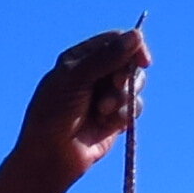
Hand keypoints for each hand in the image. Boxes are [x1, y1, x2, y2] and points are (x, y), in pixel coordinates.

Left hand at [11, 26, 149, 189]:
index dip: (133, 47)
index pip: (115, 41)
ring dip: (122, 97)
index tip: (143, 60)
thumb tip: (137, 35)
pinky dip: (124, 115)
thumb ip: (107, 57)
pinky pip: (135, 108)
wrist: (50, 157)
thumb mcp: (76, 79)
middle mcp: (94, 74)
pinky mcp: (115, 119)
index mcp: (80, 58)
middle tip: (116, 84)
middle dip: (126, 75)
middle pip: (129, 62)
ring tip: (102, 111)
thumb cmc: (54, 115)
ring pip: (134, 85)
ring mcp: (105, 96)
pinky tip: (107, 124)